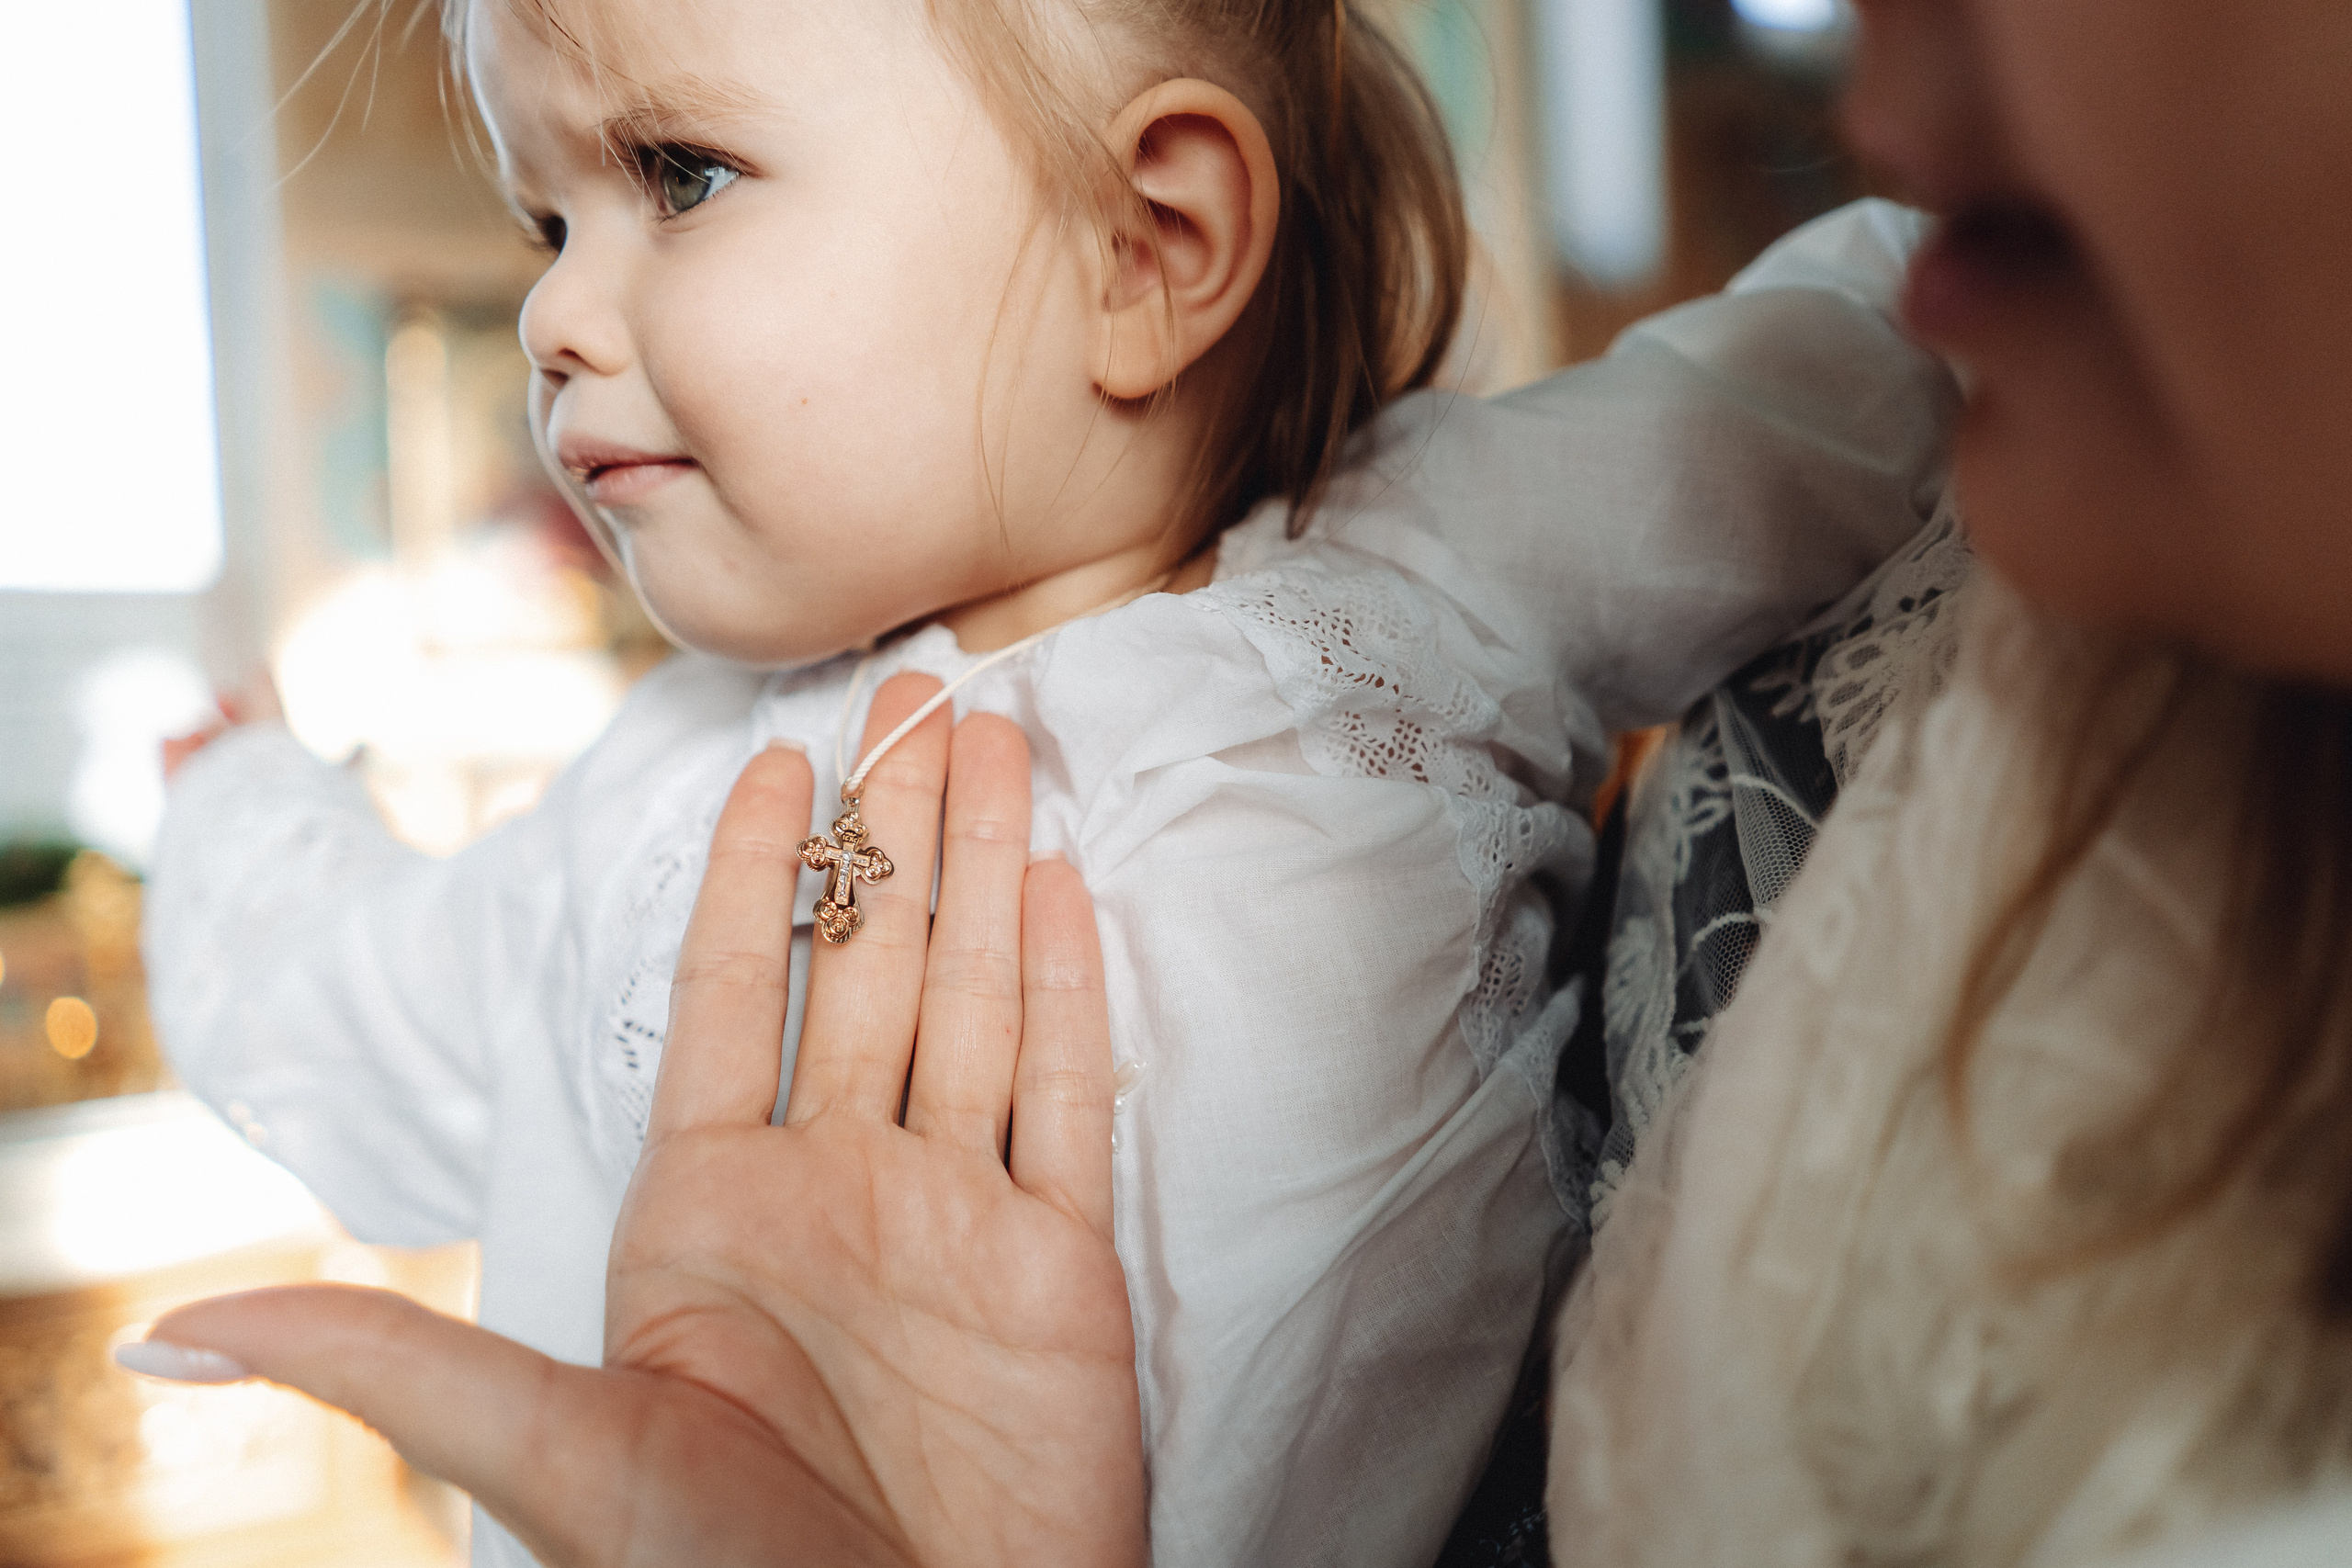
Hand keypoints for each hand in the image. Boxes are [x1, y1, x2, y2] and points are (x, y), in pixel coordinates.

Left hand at [124, 675, 1147, 1566]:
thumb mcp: (562, 1462)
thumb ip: (402, 1367)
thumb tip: (181, 1332)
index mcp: (711, 1212)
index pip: (729, 997)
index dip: (750, 874)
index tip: (770, 759)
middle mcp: (834, 1189)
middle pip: (868, 967)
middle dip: (890, 828)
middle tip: (912, 692)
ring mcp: (952, 1217)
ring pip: (967, 1004)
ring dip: (979, 871)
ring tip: (990, 743)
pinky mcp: (1056, 1261)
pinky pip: (1060, 1099)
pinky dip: (1062, 992)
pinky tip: (1056, 888)